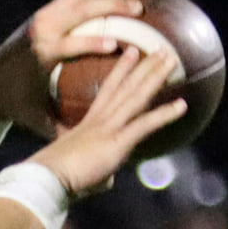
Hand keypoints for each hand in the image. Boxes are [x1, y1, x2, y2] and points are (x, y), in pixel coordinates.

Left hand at [0, 0, 143, 136]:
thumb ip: (57, 128)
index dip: (94, 42)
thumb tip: (83, 144)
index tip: (118, 44)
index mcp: (43, 54)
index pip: (72, 44)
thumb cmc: (14, 102)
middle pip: (82, 11)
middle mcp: (44, 29)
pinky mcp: (44, 11)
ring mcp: (44, 16)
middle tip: (138, 10)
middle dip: (112, 7)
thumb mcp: (34, 117)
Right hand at [35, 43, 184, 197]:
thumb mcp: (78, 170)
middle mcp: (100, 121)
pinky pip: (145, 124)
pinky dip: (164, 115)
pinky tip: (182, 105)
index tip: (131, 53)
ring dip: (156, 77)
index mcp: (88, 125)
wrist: (45, 179)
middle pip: (126, 87)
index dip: (121, 72)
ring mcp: (109, 129)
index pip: (108, 92)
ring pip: (136, 97)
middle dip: (144, 66)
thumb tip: (107, 181)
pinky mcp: (117, 142)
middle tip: (161, 48)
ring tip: (172, 59)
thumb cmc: (54, 178)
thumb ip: (98, 172)